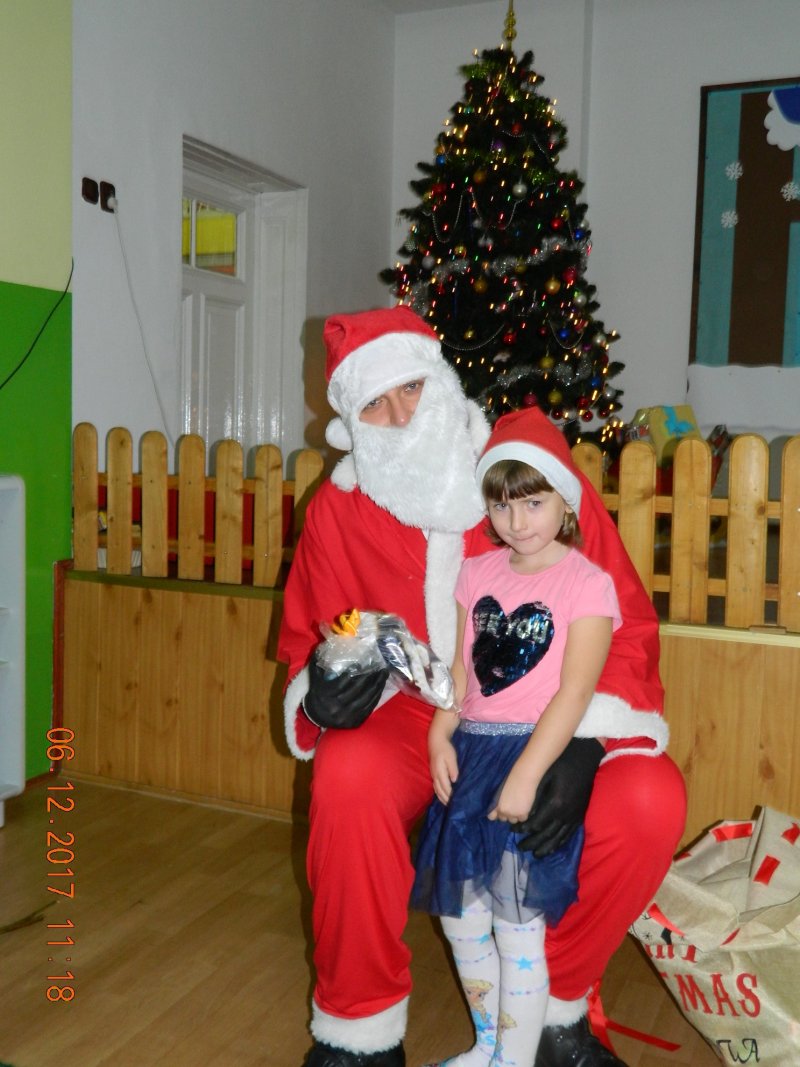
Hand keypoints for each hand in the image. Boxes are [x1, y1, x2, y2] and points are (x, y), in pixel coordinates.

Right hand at [303, 657, 388, 729]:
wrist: (316, 715)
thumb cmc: (318, 690)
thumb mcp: (315, 675)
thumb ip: (319, 660)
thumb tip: (328, 642)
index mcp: (326, 695)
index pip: (344, 681)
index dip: (356, 670)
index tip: (365, 660)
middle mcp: (336, 708)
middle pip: (358, 689)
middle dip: (370, 675)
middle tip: (380, 664)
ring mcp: (347, 717)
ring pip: (366, 698)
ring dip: (377, 684)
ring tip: (384, 672)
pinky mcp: (355, 722)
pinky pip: (369, 708)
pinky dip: (376, 695)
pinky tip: (381, 685)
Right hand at [430, 739, 458, 804]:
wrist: (435, 741)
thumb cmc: (445, 749)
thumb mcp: (451, 757)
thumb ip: (453, 768)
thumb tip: (454, 780)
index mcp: (439, 771)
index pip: (445, 786)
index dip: (450, 795)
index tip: (456, 801)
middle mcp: (435, 775)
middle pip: (440, 790)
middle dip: (446, 799)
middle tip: (453, 806)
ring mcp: (433, 775)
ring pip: (436, 789)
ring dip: (442, 798)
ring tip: (448, 804)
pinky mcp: (433, 774)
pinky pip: (435, 787)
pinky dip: (439, 793)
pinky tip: (442, 796)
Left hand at [488, 764, 536, 823]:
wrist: (523, 777)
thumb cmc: (511, 780)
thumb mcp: (499, 791)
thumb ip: (498, 801)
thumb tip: (499, 809)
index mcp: (495, 804)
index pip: (491, 817)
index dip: (496, 814)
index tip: (500, 810)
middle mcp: (502, 811)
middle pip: (503, 819)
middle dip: (507, 814)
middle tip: (512, 805)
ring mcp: (512, 813)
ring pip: (513, 820)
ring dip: (515, 815)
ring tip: (519, 805)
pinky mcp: (522, 814)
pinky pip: (522, 819)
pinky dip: (524, 814)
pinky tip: (524, 805)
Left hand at [516, 737, 603, 856]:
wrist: (586, 755)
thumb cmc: (562, 761)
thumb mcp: (544, 774)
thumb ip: (531, 793)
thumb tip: (518, 809)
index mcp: (555, 803)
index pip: (535, 823)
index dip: (523, 828)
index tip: (513, 829)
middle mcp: (566, 814)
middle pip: (546, 834)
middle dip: (531, 842)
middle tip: (519, 846)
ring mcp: (575, 816)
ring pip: (558, 838)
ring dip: (545, 847)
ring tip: (534, 854)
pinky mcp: (580, 815)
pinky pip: (569, 834)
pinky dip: (559, 843)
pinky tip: (553, 847)